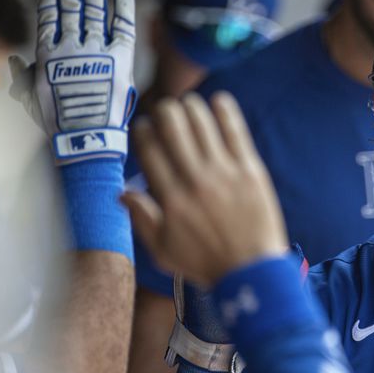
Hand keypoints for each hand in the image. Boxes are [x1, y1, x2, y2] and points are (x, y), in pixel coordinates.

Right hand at [8, 0, 135, 162]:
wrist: (86, 139)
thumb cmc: (59, 123)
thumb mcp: (35, 98)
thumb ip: (27, 76)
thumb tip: (19, 60)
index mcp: (48, 53)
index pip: (49, 12)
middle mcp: (72, 46)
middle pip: (72, 3)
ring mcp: (96, 50)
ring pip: (94, 8)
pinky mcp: (120, 59)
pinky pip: (123, 26)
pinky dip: (123, 6)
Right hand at [122, 92, 288, 285]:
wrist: (252, 272)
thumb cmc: (207, 264)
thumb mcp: (163, 251)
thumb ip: (142, 219)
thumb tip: (121, 192)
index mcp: (170, 199)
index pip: (149, 151)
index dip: (143, 131)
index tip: (143, 126)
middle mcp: (194, 180)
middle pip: (173, 128)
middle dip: (165, 111)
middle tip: (167, 110)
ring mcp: (224, 173)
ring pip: (202, 124)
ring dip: (192, 107)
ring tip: (189, 105)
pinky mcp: (250, 170)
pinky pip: (235, 132)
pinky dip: (225, 111)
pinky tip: (218, 100)